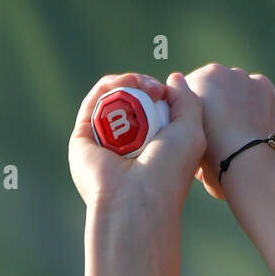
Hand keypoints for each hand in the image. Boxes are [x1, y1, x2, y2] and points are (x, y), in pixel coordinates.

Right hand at [69, 72, 204, 211]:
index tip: (168, 92)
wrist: (138, 197)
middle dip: (143, 87)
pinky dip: (108, 87)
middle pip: (131, 103)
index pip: (154, 113)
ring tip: (142, 86)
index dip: (160, 95)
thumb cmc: (170, 170)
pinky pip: (93, 103)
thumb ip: (188, 103)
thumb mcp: (192, 132)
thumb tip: (174, 78)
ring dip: (127, 83)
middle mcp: (128, 146)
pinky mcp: (82, 137)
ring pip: (111, 99)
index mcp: (154, 149)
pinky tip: (124, 85)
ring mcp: (104, 142)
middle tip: (155, 88)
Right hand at [184, 64, 274, 201]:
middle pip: (226, 87)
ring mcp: (258, 85)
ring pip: (250, 93)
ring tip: (243, 133)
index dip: (201, 105)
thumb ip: (190, 117)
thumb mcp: (188, 132)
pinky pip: (270, 106)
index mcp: (206, 76)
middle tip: (225, 130)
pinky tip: (260, 133)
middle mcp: (233, 73)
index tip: (204, 122)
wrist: (244, 162)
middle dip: (225, 103)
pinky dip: (266, 116)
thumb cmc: (211, 152)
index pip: (200, 85)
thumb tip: (196, 126)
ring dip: (247, 106)